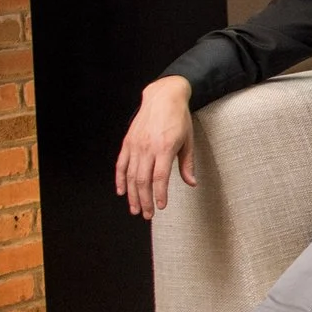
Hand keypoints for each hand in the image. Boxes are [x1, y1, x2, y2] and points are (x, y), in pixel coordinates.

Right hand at [116, 77, 195, 219]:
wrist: (163, 96)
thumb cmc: (179, 118)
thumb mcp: (188, 140)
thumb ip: (187, 164)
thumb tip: (192, 183)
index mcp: (164, 148)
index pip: (159, 177)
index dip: (159, 194)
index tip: (160, 207)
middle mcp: (147, 148)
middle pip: (142, 180)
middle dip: (145, 200)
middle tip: (147, 214)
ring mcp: (135, 145)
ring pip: (130, 175)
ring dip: (132, 194)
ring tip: (135, 208)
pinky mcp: (128, 142)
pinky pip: (121, 164)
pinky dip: (120, 179)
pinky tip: (121, 191)